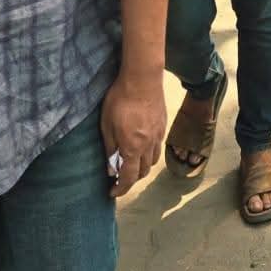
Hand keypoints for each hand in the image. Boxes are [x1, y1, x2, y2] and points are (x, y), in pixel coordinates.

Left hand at [99, 72, 165, 197]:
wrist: (142, 78)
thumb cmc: (120, 100)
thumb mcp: (107, 126)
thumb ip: (110, 149)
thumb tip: (111, 170)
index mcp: (133, 148)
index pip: (128, 178)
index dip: (120, 189)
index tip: (112, 192)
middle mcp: (148, 145)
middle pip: (143, 172)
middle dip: (131, 179)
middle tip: (119, 177)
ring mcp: (158, 135)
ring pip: (153, 161)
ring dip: (141, 167)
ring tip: (131, 162)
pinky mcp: (163, 124)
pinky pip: (158, 146)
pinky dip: (149, 153)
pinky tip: (141, 145)